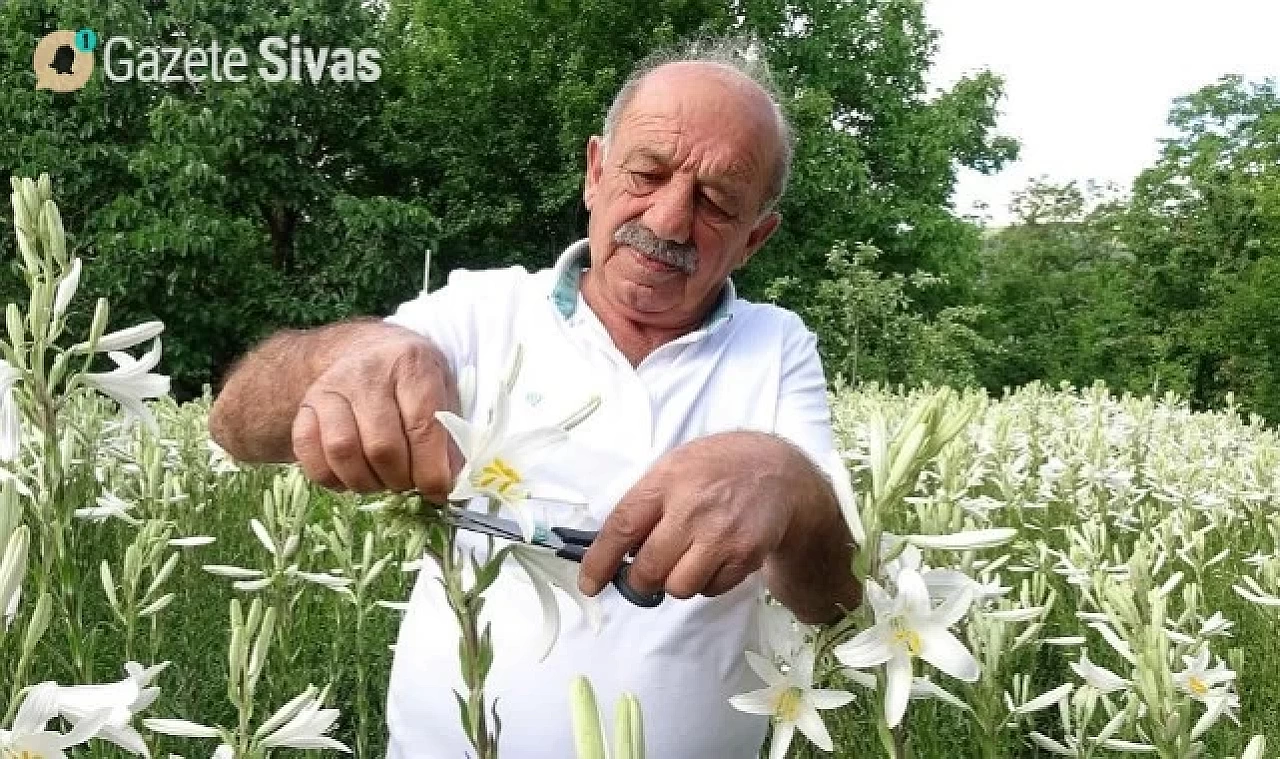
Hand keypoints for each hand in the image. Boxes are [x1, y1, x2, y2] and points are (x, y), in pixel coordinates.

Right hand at [290, 333, 460, 498]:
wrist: (365, 350)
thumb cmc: (412, 378)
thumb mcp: (443, 390)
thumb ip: (450, 435)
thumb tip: (452, 484)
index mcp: (411, 364)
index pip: (422, 426)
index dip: (432, 470)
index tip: (439, 492)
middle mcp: (367, 373)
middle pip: (381, 446)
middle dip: (400, 479)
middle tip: (409, 484)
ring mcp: (330, 388)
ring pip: (342, 451)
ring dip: (366, 482)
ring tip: (382, 481)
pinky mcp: (305, 406)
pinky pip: (309, 453)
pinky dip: (331, 477)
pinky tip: (351, 476)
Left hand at [578, 432, 802, 599]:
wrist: (780, 473)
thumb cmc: (717, 468)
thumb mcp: (676, 466)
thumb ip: (646, 503)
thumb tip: (616, 550)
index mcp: (667, 480)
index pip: (622, 527)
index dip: (600, 561)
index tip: (590, 584)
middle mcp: (692, 508)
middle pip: (649, 568)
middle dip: (640, 579)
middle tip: (645, 572)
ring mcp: (721, 535)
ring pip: (678, 587)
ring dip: (675, 582)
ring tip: (686, 559)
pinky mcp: (746, 556)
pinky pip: (710, 590)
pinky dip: (705, 582)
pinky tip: (712, 558)